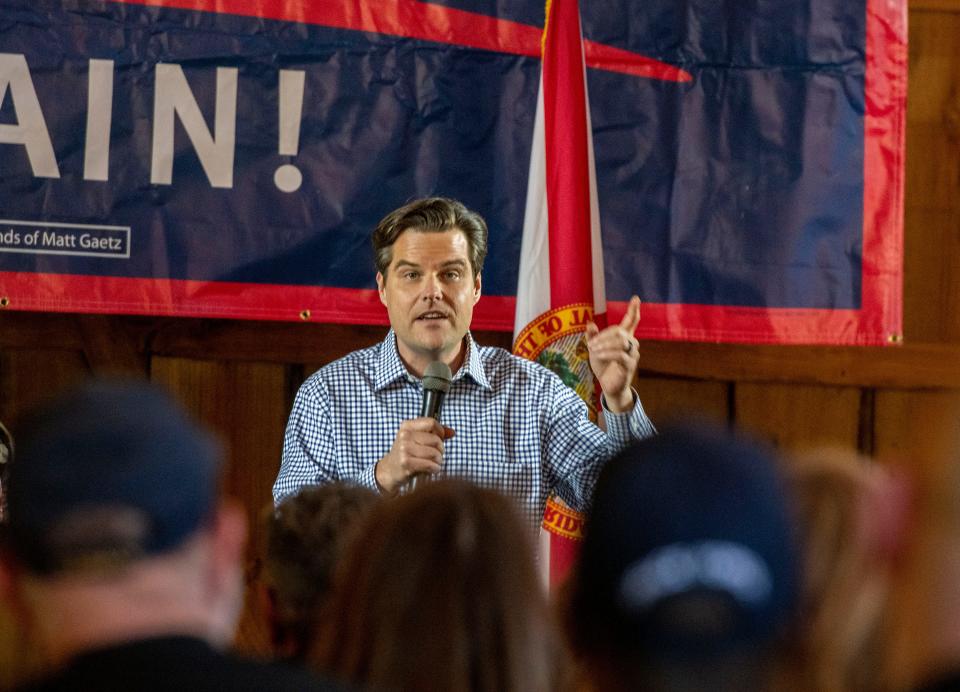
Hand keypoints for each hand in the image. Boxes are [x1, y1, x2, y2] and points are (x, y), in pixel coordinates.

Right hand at [375, 418, 454, 493]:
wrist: (390, 470)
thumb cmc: (407, 454)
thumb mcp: (417, 439)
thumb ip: (436, 434)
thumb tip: (452, 432)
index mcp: (407, 426)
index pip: (431, 422)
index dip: (440, 431)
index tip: (439, 439)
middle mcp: (404, 436)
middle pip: (436, 440)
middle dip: (441, 450)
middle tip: (436, 455)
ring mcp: (404, 449)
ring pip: (435, 453)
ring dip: (438, 461)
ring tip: (433, 463)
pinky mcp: (406, 463)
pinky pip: (431, 465)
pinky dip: (435, 469)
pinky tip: (431, 469)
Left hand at [586, 295, 640, 413]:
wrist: (608, 386)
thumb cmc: (603, 366)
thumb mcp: (595, 349)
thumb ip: (593, 336)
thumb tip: (589, 323)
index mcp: (624, 338)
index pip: (631, 321)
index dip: (634, 310)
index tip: (636, 298)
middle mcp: (631, 344)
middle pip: (621, 331)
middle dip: (604, 335)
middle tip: (590, 343)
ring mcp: (632, 354)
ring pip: (621, 341)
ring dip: (604, 344)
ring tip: (593, 350)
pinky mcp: (630, 365)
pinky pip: (620, 355)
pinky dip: (607, 353)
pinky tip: (597, 355)